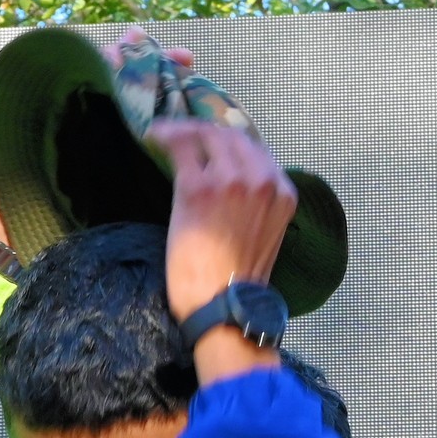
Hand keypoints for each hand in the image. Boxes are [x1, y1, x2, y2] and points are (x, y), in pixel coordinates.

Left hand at [148, 117, 296, 384]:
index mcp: (282, 193)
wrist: (223, 307)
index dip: (230, 141)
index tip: (210, 140)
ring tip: (164, 133)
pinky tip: (153, 137)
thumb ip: (254, 205)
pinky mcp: (198, 187)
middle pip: (233, 137)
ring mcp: (231, 181)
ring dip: (183, 130)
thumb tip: (228, 185)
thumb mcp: (262, 236)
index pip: (257, 151)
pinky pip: (181, 148)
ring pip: (207, 136)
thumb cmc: (236, 283)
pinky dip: (166, 137)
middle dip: (205, 130)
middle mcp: (262, 180)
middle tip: (183, 133)